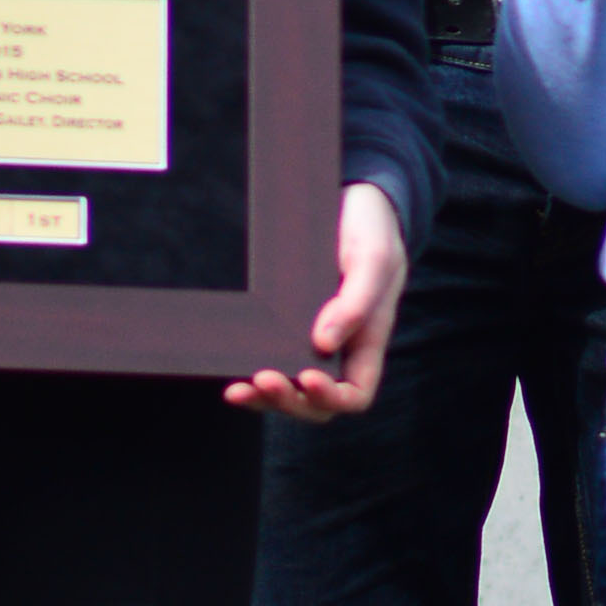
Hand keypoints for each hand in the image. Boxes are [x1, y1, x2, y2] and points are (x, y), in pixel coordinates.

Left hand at [231, 182, 408, 418]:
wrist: (353, 202)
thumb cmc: (373, 231)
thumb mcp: (374, 258)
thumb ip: (357, 301)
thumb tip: (323, 344)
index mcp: (368, 341)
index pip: (355, 393)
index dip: (332, 397)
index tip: (309, 377)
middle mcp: (339, 350)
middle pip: (315, 402)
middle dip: (290, 399)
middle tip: (265, 378)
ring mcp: (310, 342)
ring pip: (289, 391)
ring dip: (265, 397)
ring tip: (240, 389)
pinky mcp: (285, 328)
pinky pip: (271, 364)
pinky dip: (251, 380)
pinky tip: (232, 379)